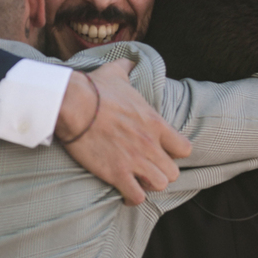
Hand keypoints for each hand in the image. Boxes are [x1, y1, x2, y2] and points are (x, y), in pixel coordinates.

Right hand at [56, 60, 191, 204]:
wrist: (73, 104)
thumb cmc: (94, 89)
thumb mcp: (116, 73)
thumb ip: (128, 67)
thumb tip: (129, 60)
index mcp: (155, 123)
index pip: (184, 148)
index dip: (175, 153)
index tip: (163, 151)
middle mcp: (150, 145)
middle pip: (174, 172)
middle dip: (162, 172)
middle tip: (148, 169)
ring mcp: (134, 161)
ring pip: (160, 185)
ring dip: (149, 185)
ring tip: (138, 181)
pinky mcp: (116, 173)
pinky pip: (136, 197)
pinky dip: (132, 198)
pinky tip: (125, 192)